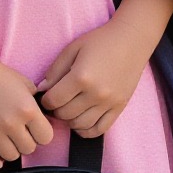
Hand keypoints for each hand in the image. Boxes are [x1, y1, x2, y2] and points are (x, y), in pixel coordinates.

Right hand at [0, 51, 53, 168]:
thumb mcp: (23, 82)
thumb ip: (36, 102)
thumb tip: (45, 119)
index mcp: (27, 108)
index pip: (46, 138)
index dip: (40, 133)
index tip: (32, 127)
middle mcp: (12, 123)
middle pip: (29, 149)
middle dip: (24, 139)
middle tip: (15, 129)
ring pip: (12, 157)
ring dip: (10, 148)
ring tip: (3, 136)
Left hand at [38, 19, 152, 137]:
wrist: (131, 41)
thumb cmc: (99, 41)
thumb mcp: (73, 48)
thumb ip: (55, 70)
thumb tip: (42, 89)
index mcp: (81, 77)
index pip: (54, 100)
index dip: (45, 100)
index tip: (45, 96)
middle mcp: (95, 94)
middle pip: (66, 114)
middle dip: (55, 111)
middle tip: (55, 103)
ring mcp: (108, 104)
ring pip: (80, 125)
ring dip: (69, 121)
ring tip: (67, 111)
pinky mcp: (119, 109)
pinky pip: (99, 130)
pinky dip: (86, 131)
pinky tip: (80, 122)